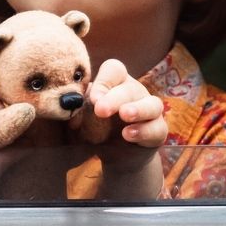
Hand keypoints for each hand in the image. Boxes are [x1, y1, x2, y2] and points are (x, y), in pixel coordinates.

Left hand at [87, 58, 167, 199]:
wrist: (113, 156)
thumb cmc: (95, 129)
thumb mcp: (81, 120)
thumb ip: (76, 110)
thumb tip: (68, 104)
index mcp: (115, 83)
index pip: (114, 69)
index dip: (104, 80)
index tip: (92, 99)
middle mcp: (135, 92)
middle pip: (129, 88)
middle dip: (114, 98)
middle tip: (101, 110)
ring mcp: (149, 111)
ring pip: (151, 104)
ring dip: (137, 109)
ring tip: (124, 115)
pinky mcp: (158, 131)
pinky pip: (157, 128)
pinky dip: (144, 130)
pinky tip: (128, 135)